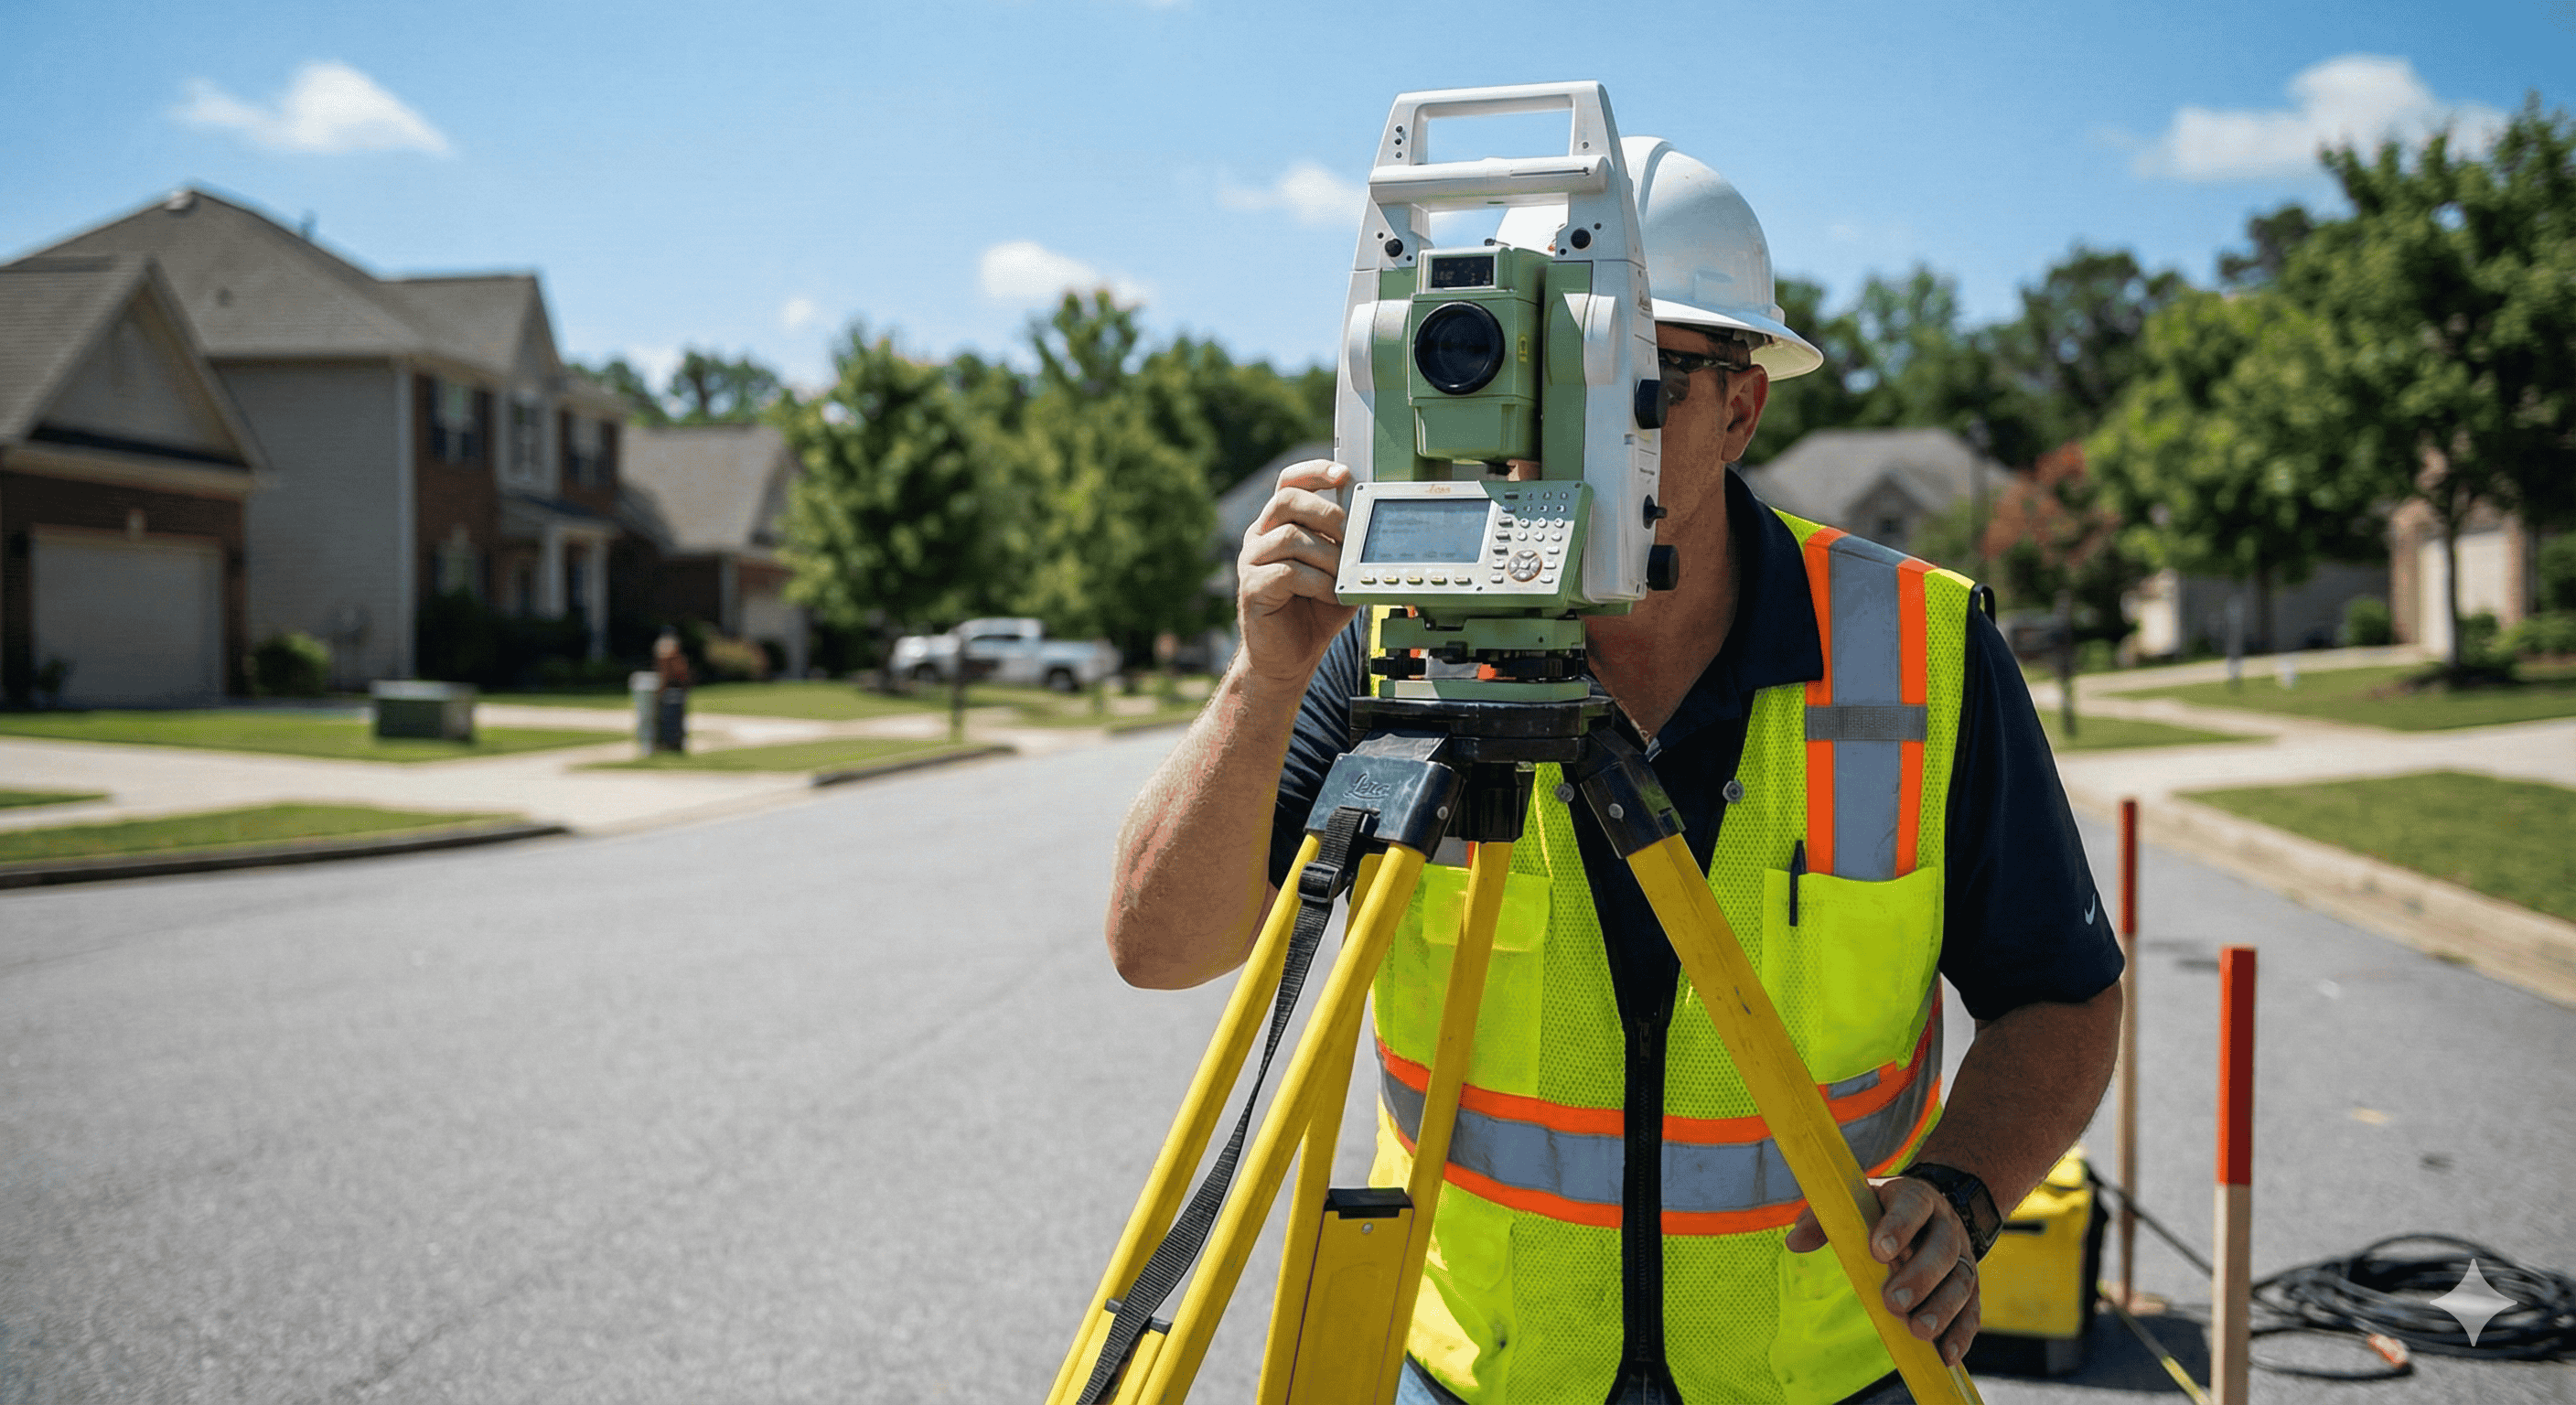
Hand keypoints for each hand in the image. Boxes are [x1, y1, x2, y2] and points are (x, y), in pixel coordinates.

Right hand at [1236, 459, 1358, 688]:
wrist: (1289, 658)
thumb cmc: (1313, 613)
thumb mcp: (1339, 574)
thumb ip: (1349, 550)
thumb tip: (1374, 529)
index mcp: (1279, 525)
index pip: (1289, 483)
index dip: (1314, 472)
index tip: (1343, 474)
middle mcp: (1261, 537)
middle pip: (1286, 500)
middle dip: (1326, 512)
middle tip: (1351, 534)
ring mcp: (1251, 561)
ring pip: (1290, 537)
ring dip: (1327, 556)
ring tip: (1344, 576)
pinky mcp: (1251, 588)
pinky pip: (1287, 572)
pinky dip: (1317, 582)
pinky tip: (1330, 595)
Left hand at [1785, 1175, 1980, 1366]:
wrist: (1932, 1208)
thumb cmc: (1880, 1211)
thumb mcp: (1854, 1204)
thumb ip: (1823, 1220)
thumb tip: (1794, 1243)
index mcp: (1915, 1197)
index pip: (1912, 1206)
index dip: (1898, 1227)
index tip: (1878, 1252)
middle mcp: (1945, 1224)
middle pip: (1942, 1248)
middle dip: (1919, 1277)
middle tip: (1893, 1303)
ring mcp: (1962, 1255)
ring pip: (1961, 1280)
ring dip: (1942, 1309)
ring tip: (1919, 1331)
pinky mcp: (1971, 1285)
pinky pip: (1972, 1309)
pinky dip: (1961, 1333)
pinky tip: (1946, 1355)